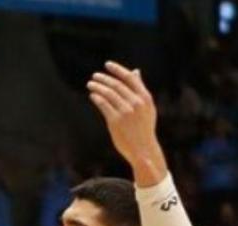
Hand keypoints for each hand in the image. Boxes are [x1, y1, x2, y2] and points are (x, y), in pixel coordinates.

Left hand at [86, 62, 164, 180]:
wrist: (143, 149)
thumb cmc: (144, 127)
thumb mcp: (147, 106)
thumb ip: (140, 88)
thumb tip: (135, 71)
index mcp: (145, 98)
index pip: (129, 78)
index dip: (117, 69)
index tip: (107, 64)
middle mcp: (136, 103)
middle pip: (116, 85)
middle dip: (104, 79)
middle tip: (94, 76)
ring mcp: (126, 112)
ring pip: (108, 94)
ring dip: (98, 87)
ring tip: (90, 84)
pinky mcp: (115, 121)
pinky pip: (103, 105)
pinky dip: (97, 98)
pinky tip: (92, 95)